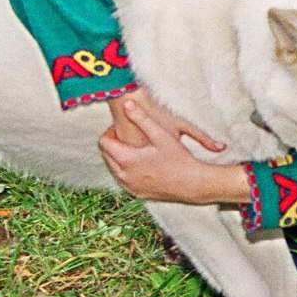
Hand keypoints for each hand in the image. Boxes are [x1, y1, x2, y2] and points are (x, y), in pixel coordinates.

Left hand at [100, 94, 247, 204]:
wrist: (192, 184)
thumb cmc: (179, 159)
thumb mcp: (161, 135)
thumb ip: (142, 118)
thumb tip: (126, 103)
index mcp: (126, 160)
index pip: (103, 142)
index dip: (111, 132)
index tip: (124, 127)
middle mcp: (123, 175)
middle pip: (106, 155)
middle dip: (115, 144)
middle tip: (132, 136)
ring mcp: (129, 186)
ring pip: (115, 168)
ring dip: (121, 157)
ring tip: (140, 149)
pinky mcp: (137, 194)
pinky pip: (125, 179)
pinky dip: (129, 170)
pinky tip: (145, 163)